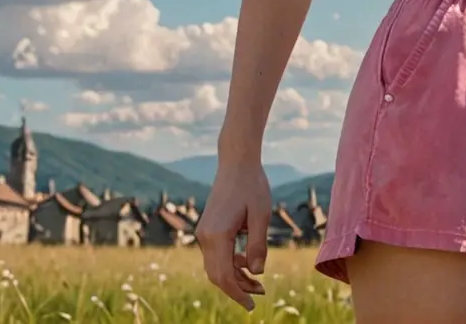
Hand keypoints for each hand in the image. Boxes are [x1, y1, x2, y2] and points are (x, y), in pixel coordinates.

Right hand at [195, 160, 270, 310]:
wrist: (236, 161)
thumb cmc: (252, 184)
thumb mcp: (261, 214)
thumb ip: (258, 245)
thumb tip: (257, 273)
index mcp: (217, 235)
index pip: (224, 276)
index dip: (238, 294)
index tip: (252, 305)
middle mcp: (205, 236)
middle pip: (217, 275)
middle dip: (237, 288)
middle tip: (260, 293)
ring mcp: (204, 232)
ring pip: (215, 266)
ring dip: (234, 276)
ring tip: (258, 281)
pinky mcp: (207, 228)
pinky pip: (216, 254)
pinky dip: (230, 262)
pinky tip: (247, 261)